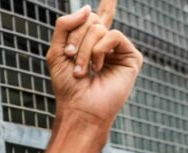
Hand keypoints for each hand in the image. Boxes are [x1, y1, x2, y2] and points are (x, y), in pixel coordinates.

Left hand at [47, 3, 142, 126]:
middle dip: (75, 37)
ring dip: (84, 48)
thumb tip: (87, 8)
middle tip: (70, 57)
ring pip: (99, 28)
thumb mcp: (56, 53)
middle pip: (89, 19)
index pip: (98, 18)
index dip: (108, 5)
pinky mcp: (131, 56)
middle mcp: (105, 44)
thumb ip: (65, 26)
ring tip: (81, 70)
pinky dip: (99, 50)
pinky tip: (97, 67)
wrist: (78, 107)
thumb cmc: (66, 86)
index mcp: (88, 43)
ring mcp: (119, 50)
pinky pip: (113, 36)